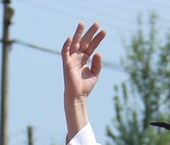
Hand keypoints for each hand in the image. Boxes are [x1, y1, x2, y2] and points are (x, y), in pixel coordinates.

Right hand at [61, 23, 106, 138]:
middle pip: (84, 41)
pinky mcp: (66, 64)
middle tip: (97, 23)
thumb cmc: (85, 86)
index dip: (98, 38)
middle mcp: (78, 57)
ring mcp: (72, 59)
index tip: (104, 31)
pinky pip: (65, 52)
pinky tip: (70, 37)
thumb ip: (98, 63)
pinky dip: (66, 45)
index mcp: (85, 59)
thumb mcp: (95, 73)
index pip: (92, 46)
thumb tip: (98, 52)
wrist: (78, 96)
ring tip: (83, 23)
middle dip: (90, 32)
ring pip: (74, 43)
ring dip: (78, 33)